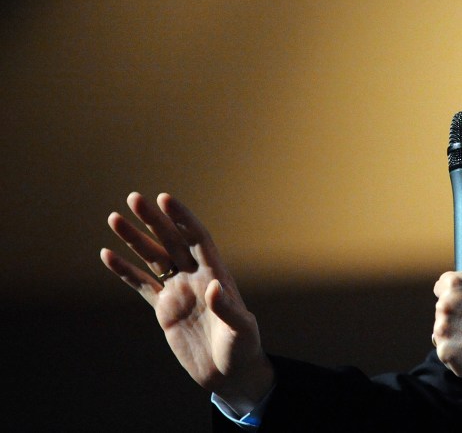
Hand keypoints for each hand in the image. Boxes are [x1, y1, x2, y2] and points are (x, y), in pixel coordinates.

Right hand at [100, 192, 273, 413]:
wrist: (228, 373)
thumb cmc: (242, 349)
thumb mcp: (241, 329)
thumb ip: (227, 307)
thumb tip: (214, 286)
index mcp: (216, 274)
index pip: (197, 238)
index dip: (182, 218)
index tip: (165, 198)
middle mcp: (195, 277)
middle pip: (171, 241)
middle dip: (153, 220)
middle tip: (134, 198)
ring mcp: (178, 291)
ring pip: (153, 258)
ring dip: (134, 239)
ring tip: (115, 218)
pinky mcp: (164, 309)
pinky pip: (141, 285)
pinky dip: (125, 271)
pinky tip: (108, 254)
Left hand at [432, 270, 461, 380]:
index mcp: (456, 283)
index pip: (441, 286)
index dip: (454, 294)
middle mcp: (444, 305)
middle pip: (442, 310)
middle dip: (455, 315)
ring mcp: (442, 330)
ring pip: (442, 332)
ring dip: (455, 335)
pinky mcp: (445, 353)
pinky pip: (447, 353)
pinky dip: (458, 355)